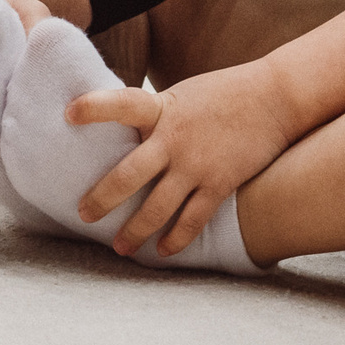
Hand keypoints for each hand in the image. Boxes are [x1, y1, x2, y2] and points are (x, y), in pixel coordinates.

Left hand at [71, 58, 296, 257]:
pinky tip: (163, 249)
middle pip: (129, 174)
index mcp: (162, 108)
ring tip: (121, 247)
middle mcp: (175, 137)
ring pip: (157, 208)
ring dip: (135, 231)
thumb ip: (154, 115)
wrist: (276, 98)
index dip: (95, 108)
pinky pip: (192, 219)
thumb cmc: (223, 94)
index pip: (122, 103)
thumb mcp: (182, 95)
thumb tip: (123, 134)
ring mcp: (197, 163)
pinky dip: (175, 238)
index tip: (69, 113)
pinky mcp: (220, 182)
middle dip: (103, 199)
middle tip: (83, 215)